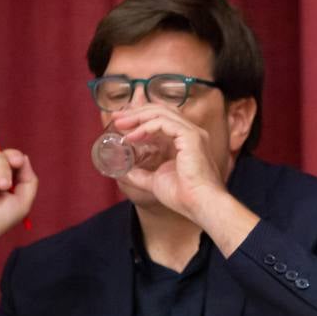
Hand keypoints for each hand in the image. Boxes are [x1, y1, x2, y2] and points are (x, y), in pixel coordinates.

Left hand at [109, 105, 229, 220]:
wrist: (200, 204)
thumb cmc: (184, 196)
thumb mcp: (155, 181)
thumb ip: (140, 175)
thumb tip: (123, 172)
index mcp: (185, 140)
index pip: (162, 118)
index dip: (140, 117)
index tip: (120, 123)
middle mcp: (191, 133)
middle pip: (160, 110)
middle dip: (135, 112)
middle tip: (116, 118)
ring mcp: (192, 133)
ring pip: (160, 113)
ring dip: (137, 116)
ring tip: (120, 125)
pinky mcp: (190, 137)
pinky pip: (163, 123)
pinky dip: (146, 127)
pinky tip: (133, 136)